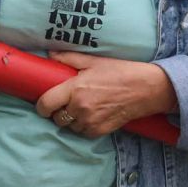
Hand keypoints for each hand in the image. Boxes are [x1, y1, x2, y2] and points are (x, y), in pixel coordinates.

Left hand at [35, 52, 177, 138]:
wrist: (146, 89)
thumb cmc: (120, 72)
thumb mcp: (94, 61)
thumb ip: (69, 58)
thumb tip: (50, 54)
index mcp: (75, 89)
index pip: (46, 104)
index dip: (41, 106)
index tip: (44, 103)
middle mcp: (80, 108)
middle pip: (56, 118)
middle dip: (57, 112)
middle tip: (65, 103)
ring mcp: (90, 121)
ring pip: (69, 127)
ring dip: (71, 120)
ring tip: (80, 108)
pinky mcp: (100, 131)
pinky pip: (82, 132)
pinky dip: (83, 126)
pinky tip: (90, 115)